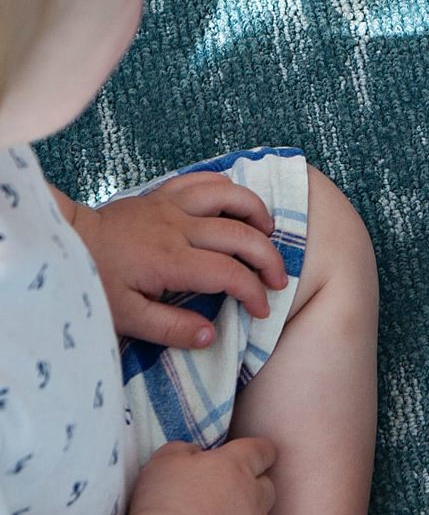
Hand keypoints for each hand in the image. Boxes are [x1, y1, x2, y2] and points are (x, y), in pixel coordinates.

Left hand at [72, 173, 286, 347]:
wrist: (63, 242)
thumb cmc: (93, 282)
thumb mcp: (125, 318)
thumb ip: (170, 328)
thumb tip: (211, 335)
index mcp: (170, 260)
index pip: (229, 274)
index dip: (254, 292)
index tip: (261, 309)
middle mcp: (177, 227)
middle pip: (241, 234)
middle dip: (268, 258)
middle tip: (279, 280)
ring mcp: (171, 205)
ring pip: (230, 196)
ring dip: (257, 212)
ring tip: (268, 233)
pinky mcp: (163, 194)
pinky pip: (205, 179)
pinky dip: (229, 188)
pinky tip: (237, 205)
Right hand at [128, 438, 276, 514]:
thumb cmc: (165, 502)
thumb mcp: (165, 461)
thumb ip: (184, 450)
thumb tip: (194, 454)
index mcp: (237, 465)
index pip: (262, 450)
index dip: (259, 452)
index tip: (254, 456)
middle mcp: (254, 495)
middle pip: (266, 486)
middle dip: (253, 488)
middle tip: (227, 496)